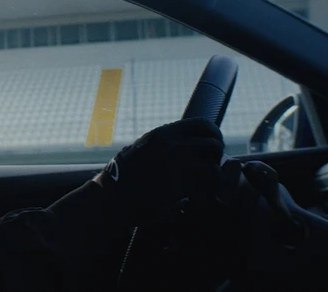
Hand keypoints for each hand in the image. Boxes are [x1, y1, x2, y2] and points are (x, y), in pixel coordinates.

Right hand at [98, 118, 223, 223]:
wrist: (112, 196)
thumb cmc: (124, 174)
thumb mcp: (142, 146)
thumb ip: (165, 143)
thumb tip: (187, 142)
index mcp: (164, 134)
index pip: (203, 125)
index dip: (214, 135)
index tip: (214, 145)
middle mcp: (174, 146)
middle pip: (214, 145)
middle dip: (215, 158)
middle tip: (210, 169)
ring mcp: (178, 167)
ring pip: (213, 169)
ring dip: (212, 180)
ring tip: (202, 188)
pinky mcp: (180, 189)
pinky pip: (204, 192)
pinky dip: (203, 198)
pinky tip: (193, 201)